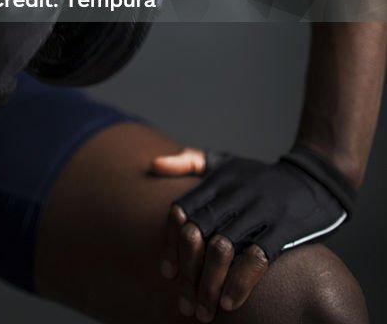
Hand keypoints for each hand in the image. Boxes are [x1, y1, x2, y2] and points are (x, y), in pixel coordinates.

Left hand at [151, 145, 354, 320]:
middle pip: (197, 235)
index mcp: (217, 181)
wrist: (315, 177)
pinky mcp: (283, 227)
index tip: (168, 274)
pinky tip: (229, 302)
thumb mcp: (225, 161)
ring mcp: (258, 210)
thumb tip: (154, 164)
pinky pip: (257, 257)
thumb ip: (190, 161)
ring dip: (209, 284)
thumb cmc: (261, 176)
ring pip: (222, 249)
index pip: (181, 212)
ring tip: (204, 311)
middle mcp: (233, 194)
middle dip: (188, 273)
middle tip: (184, 304)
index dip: (170, 245)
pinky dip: (240, 282)